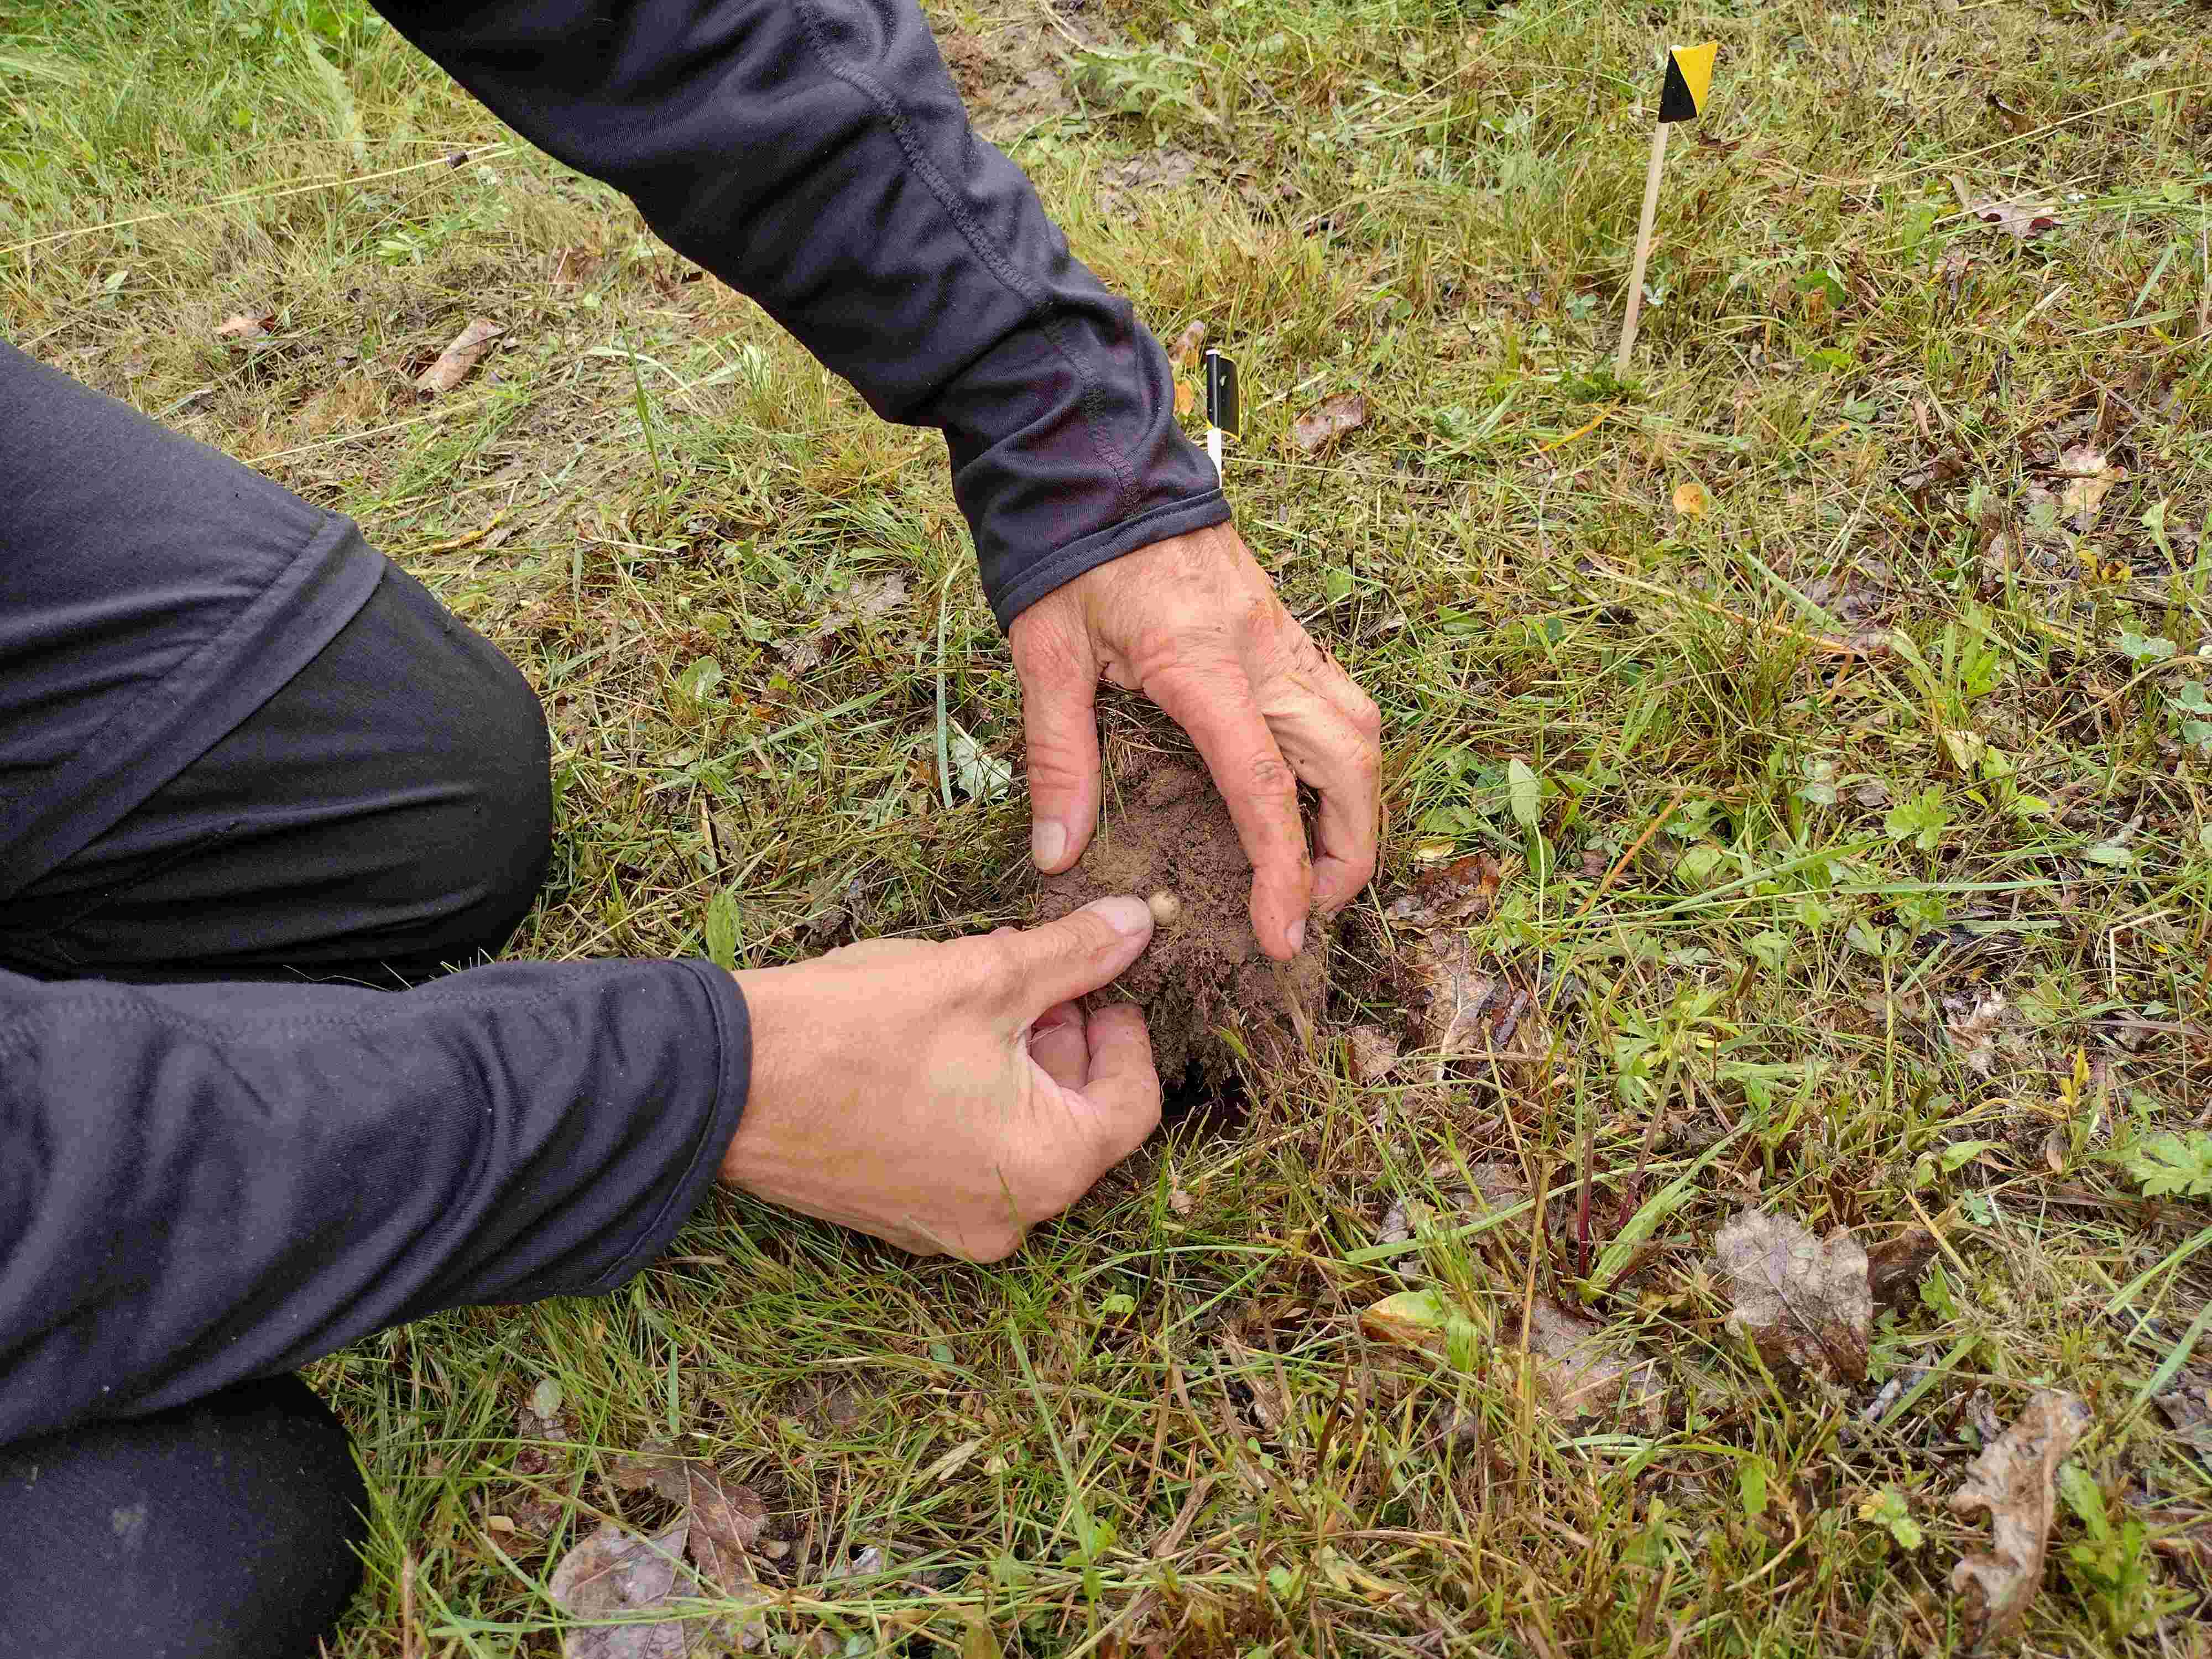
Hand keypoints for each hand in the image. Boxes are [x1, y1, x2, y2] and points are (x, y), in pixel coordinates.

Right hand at [721, 897, 1161, 1259]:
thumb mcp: (985, 975)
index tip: (1105, 983)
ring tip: (982, 995)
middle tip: (1038, 974)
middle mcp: (1007, 1219)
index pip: (1133, 1104)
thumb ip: (1076, 956)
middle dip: (1065, 1042)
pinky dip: (973, 1102)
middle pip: (1076, 1123)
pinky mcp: (902, 1216)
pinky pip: (967, 1157)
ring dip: (1018, 1065)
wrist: (722, 1081)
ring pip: (1019, 1137)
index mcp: (1045, 1169)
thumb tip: (1141, 922)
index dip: (1126, 1032)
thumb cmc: (858, 1030)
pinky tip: (938, 1041)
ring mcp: (949, 1227)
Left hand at [1008, 522, 1380, 961]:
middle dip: (1349, 849)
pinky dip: (1341, 761)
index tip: (1283, 931)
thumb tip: (1057, 850)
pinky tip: (1308, 794)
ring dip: (1357, 805)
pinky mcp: (1282, 626)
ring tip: (1319, 865)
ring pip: (1359, 729)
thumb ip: (1057, 756)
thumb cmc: (1070, 554)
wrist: (1097, 460)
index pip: (1263, 784)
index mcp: (1202, 662)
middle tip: (1311, 909)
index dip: (1282, 869)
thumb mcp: (1046, 655)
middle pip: (1348, 762)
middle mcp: (1263, 650)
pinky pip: (1339, 700)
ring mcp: (1283, 634)